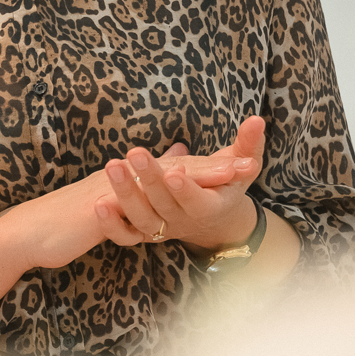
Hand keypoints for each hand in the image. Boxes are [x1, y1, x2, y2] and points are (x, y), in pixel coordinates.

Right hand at [9, 144, 240, 270]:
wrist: (31, 229)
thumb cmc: (69, 217)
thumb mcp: (108, 200)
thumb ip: (135, 186)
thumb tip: (155, 167)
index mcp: (130, 181)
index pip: (176, 171)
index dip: (210, 168)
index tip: (246, 163)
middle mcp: (124, 180)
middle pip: (176, 171)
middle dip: (214, 168)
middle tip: (250, 164)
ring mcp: (113, 193)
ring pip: (162, 184)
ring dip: (196, 179)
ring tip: (229, 175)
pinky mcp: (100, 212)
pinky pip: (136, 210)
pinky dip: (159, 204)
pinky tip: (177, 198)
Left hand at [95, 115, 264, 249]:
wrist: (211, 218)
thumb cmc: (227, 184)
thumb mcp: (243, 165)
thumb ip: (248, 144)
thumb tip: (257, 119)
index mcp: (211, 207)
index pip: (199, 202)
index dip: (187, 189)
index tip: (175, 170)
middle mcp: (185, 221)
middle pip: (165, 206)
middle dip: (149, 181)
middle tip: (134, 154)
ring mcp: (162, 229)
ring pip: (142, 220)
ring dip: (125, 197)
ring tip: (112, 168)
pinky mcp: (143, 233)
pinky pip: (125, 235)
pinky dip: (111, 224)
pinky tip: (97, 202)